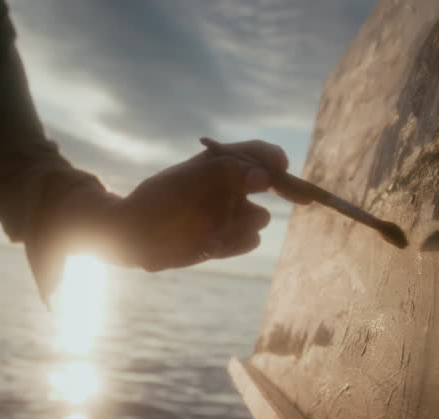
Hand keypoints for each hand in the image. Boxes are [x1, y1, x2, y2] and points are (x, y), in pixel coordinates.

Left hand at [113, 139, 306, 270]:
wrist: (135, 236)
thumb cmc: (157, 200)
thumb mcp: (189, 180)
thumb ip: (228, 173)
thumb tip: (265, 177)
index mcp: (222, 164)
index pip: (258, 154)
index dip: (274, 159)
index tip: (281, 167)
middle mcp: (231, 187)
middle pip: (273, 184)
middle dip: (288, 189)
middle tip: (303, 198)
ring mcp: (231, 214)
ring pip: (260, 219)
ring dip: (243, 226)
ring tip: (215, 233)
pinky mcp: (228, 240)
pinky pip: (249, 241)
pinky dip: (234, 244)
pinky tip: (208, 244)